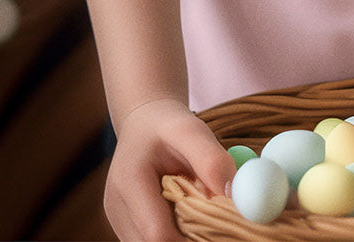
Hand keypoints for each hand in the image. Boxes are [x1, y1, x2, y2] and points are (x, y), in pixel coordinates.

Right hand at [103, 96, 236, 241]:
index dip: (191, 241)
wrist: (144, 124)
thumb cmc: (169, 125)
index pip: (157, 234)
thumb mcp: (191, 130)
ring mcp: (120, 222)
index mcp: (129, 181)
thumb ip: (212, 161)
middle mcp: (117, 207)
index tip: (222, 231)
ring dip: (183, 238)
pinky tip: (186, 214)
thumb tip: (235, 197)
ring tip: (200, 211)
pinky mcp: (127, 229)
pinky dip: (177, 236)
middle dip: (190, 241)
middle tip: (218, 227)